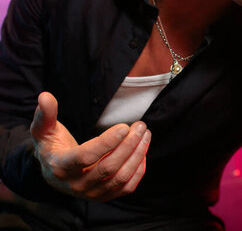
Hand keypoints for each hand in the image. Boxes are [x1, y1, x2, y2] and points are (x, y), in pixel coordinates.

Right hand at [30, 92, 150, 201]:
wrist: (54, 171)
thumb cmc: (51, 146)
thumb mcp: (43, 130)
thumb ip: (45, 115)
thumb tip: (45, 96)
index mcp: (60, 167)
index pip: (86, 156)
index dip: (107, 142)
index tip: (124, 126)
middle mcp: (76, 184)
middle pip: (108, 167)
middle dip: (129, 145)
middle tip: (140, 126)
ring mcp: (91, 193)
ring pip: (120, 178)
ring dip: (138, 155)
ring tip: (145, 135)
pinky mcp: (104, 196)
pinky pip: (126, 187)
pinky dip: (139, 170)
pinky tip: (143, 151)